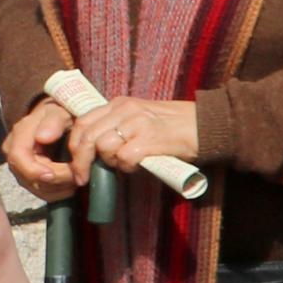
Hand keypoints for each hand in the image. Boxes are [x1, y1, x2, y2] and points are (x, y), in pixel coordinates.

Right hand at [4, 100, 86, 198]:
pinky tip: (71, 186)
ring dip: (58, 188)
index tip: (54, 174)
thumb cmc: (62, 112)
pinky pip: (41, 191)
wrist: (61, 118)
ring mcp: (21, 166)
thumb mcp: (60, 110)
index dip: (34, 170)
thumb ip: (53, 121)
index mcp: (20, 134)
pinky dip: (57, 192)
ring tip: (77, 179)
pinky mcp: (29, 176)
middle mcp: (15, 152)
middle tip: (77, 176)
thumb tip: (43, 138)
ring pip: (35, 187)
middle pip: (27, 176)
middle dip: (54, 180)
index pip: (18, 157)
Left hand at [68, 97, 201, 178]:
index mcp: (121, 104)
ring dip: (109, 162)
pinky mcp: (150, 138)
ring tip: (124, 166)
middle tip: (83, 178)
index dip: (74, 146)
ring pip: (102, 146)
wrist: (208, 125)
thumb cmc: (174, 127)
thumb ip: (117, 129)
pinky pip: (124, 157)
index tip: (77, 165)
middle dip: (81, 162)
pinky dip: (127, 167)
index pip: (83, 122)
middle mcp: (126, 109)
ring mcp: (138, 123)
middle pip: (87, 136)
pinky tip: (139, 166)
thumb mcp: (140, 119)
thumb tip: (93, 154)